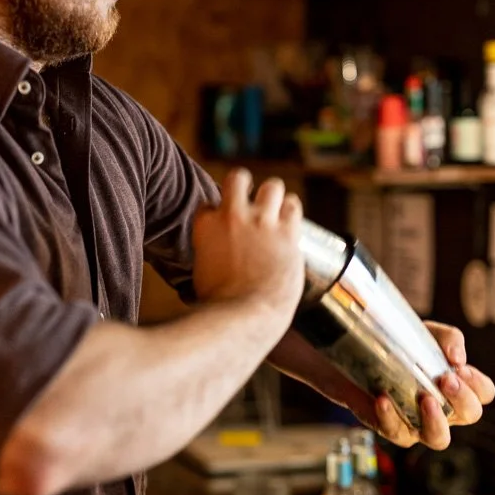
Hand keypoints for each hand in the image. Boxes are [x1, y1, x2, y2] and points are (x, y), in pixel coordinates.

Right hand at [192, 169, 304, 330]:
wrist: (244, 316)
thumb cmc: (219, 304)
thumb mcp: (200, 274)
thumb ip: (208, 256)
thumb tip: (211, 261)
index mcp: (206, 226)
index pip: (209, 204)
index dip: (218, 212)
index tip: (224, 224)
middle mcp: (232, 216)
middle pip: (238, 178)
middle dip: (244, 185)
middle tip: (249, 200)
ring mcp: (261, 222)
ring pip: (272, 186)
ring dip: (273, 197)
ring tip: (274, 209)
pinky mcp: (287, 232)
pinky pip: (293, 205)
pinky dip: (291, 211)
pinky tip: (290, 220)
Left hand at [373, 321, 494, 449]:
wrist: (357, 354)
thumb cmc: (400, 345)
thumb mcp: (426, 333)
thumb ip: (448, 338)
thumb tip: (457, 358)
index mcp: (457, 385)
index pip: (484, 392)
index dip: (477, 384)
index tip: (459, 368)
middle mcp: (444, 409)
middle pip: (470, 414)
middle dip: (462, 398)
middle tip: (446, 380)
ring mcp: (419, 423)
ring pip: (439, 438)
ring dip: (436, 422)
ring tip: (426, 400)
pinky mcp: (391, 428)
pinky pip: (395, 431)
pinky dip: (390, 416)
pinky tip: (383, 399)